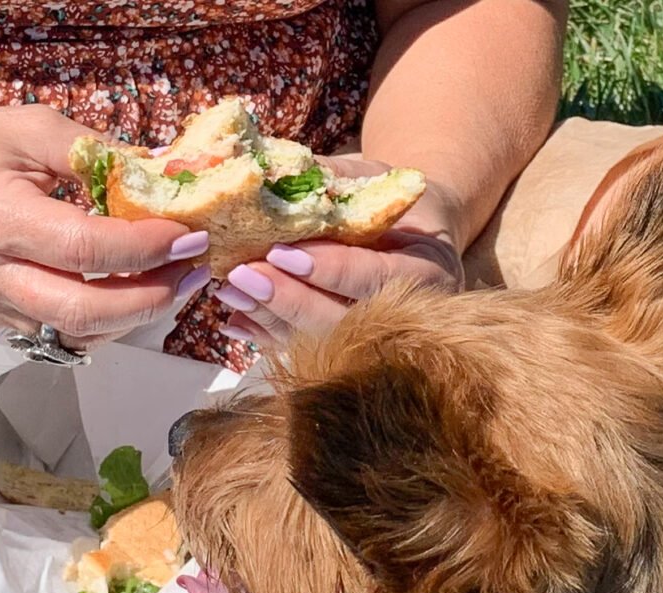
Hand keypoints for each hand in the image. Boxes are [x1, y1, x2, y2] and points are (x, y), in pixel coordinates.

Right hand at [0, 104, 210, 345]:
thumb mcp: (23, 128)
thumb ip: (93, 149)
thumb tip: (163, 172)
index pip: (87, 251)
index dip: (147, 248)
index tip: (189, 234)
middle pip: (87, 312)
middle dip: (154, 298)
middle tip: (193, 270)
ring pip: (79, 333)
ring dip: (137, 316)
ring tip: (173, 280)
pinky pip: (62, 335)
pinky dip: (107, 322)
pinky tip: (132, 292)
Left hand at [214, 158, 465, 348]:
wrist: (417, 228)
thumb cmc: (392, 196)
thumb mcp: (373, 176)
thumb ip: (332, 181)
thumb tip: (271, 173)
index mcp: (431, 269)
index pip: (376, 275)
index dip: (329, 268)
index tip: (280, 252)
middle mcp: (413, 314)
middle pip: (348, 319)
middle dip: (291, 299)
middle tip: (243, 276)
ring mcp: (384, 336)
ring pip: (324, 340)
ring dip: (272, 318)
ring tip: (230, 293)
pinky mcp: (354, 346)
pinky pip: (308, 350)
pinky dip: (269, 337)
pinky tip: (236, 323)